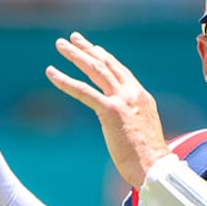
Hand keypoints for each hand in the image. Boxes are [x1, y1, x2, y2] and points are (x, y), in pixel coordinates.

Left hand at [45, 31, 169, 187]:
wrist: (155, 168)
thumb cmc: (148, 157)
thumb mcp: (142, 129)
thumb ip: (132, 117)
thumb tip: (123, 118)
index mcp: (141, 97)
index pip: (120, 70)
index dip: (104, 57)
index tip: (93, 48)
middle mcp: (132, 93)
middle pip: (106, 64)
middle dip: (87, 49)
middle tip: (72, 38)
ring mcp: (122, 100)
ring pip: (94, 70)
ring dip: (75, 55)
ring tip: (60, 45)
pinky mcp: (111, 111)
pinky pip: (83, 91)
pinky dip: (65, 80)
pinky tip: (51, 72)